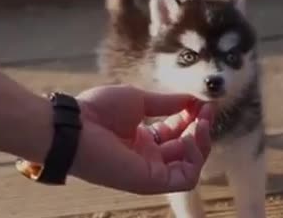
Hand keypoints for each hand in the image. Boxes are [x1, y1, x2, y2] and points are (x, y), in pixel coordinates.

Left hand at [70, 85, 212, 194]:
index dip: (193, 117)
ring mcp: (150, 171)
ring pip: (190, 166)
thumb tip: (193, 99)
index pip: (177, 132)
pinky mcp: (151, 182)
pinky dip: (194, 159)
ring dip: (201, 143)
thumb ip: (167, 103)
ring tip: (201, 123)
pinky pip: (184, 178)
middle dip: (201, 127)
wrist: (76, 126)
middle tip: (207, 109)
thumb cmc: (98, 110)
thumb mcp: (139, 100)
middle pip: (186, 148)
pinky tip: (189, 138)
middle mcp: (149, 157)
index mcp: (143, 139)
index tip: (203, 101)